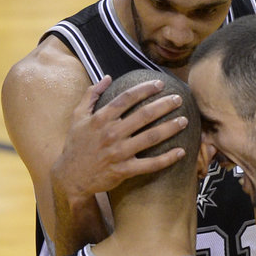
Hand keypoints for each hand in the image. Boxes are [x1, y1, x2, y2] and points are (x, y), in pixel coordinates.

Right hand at [52, 75, 188, 202]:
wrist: (71, 177)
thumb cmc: (76, 145)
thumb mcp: (77, 117)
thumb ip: (91, 95)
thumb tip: (107, 77)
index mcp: (101, 118)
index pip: (127, 98)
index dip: (145, 89)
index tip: (160, 84)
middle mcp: (111, 133)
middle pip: (143, 115)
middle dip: (164, 105)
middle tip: (178, 99)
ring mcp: (119, 153)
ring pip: (151, 137)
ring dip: (170, 128)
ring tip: (184, 121)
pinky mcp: (124, 170)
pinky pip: (150, 164)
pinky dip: (167, 159)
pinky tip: (181, 152)